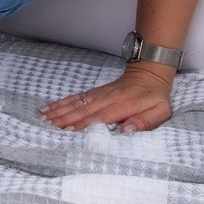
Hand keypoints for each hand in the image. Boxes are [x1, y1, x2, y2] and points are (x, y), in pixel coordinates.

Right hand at [41, 62, 174, 131]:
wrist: (150, 72)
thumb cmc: (155, 96)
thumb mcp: (160, 111)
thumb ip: (145, 122)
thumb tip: (127, 130)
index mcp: (121, 105)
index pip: (99, 117)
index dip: (83, 124)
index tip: (67, 130)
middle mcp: (106, 98)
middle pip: (82, 109)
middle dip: (63, 118)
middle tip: (46, 126)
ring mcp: (99, 94)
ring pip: (76, 102)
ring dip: (59, 110)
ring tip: (43, 117)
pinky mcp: (95, 92)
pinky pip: (76, 97)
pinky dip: (62, 102)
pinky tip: (50, 107)